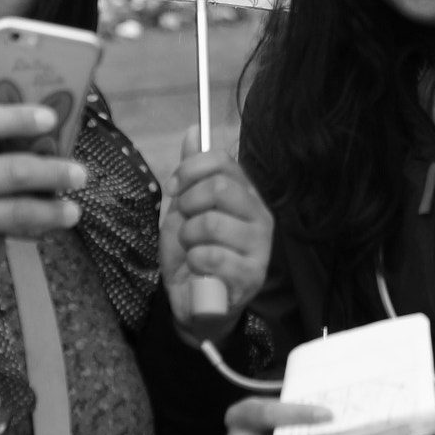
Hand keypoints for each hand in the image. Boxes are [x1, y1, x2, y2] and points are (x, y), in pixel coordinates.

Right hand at [0, 103, 84, 298]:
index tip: (50, 118)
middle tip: (80, 173)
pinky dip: (11, 239)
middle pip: (12, 172)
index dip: (19, 117)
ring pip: (15, 215)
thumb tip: (8, 140)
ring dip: (51, 213)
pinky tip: (19, 235)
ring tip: (71, 211)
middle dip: (55, 172)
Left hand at [162, 128, 273, 340]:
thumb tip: (193, 130)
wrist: (197, 304)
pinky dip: (194, 262)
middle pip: (220, 187)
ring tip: (192, 250)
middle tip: (185, 223)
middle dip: (188, 205)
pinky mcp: (252, 274)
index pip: (223, 161)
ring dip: (188, 238)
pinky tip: (199, 269)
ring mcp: (260, 246)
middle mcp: (260, 215)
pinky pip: (211, 255)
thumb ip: (192, 173)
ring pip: (211, 222)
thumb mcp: (185, 210)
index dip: (190, 170)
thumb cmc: (194, 254)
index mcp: (246, 194)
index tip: (174, 187)